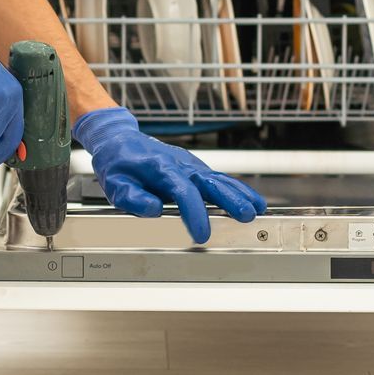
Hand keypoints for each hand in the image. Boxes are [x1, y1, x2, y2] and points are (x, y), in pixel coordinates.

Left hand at [73, 107, 265, 244]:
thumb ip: (133, 197)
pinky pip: (218, 178)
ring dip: (240, 193)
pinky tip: (250, 199)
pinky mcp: (194, 168)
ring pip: (219, 178)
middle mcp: (180, 164)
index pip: (183, 192)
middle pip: (210, 182)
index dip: (195, 214)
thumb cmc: (117, 163)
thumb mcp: (114, 183)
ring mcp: (189, 165)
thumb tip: (154, 210)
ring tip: (258, 208)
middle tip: (247, 215)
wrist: (119, 139)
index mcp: (160, 169)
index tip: (202, 235)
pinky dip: (235, 188)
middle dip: (230, 200)